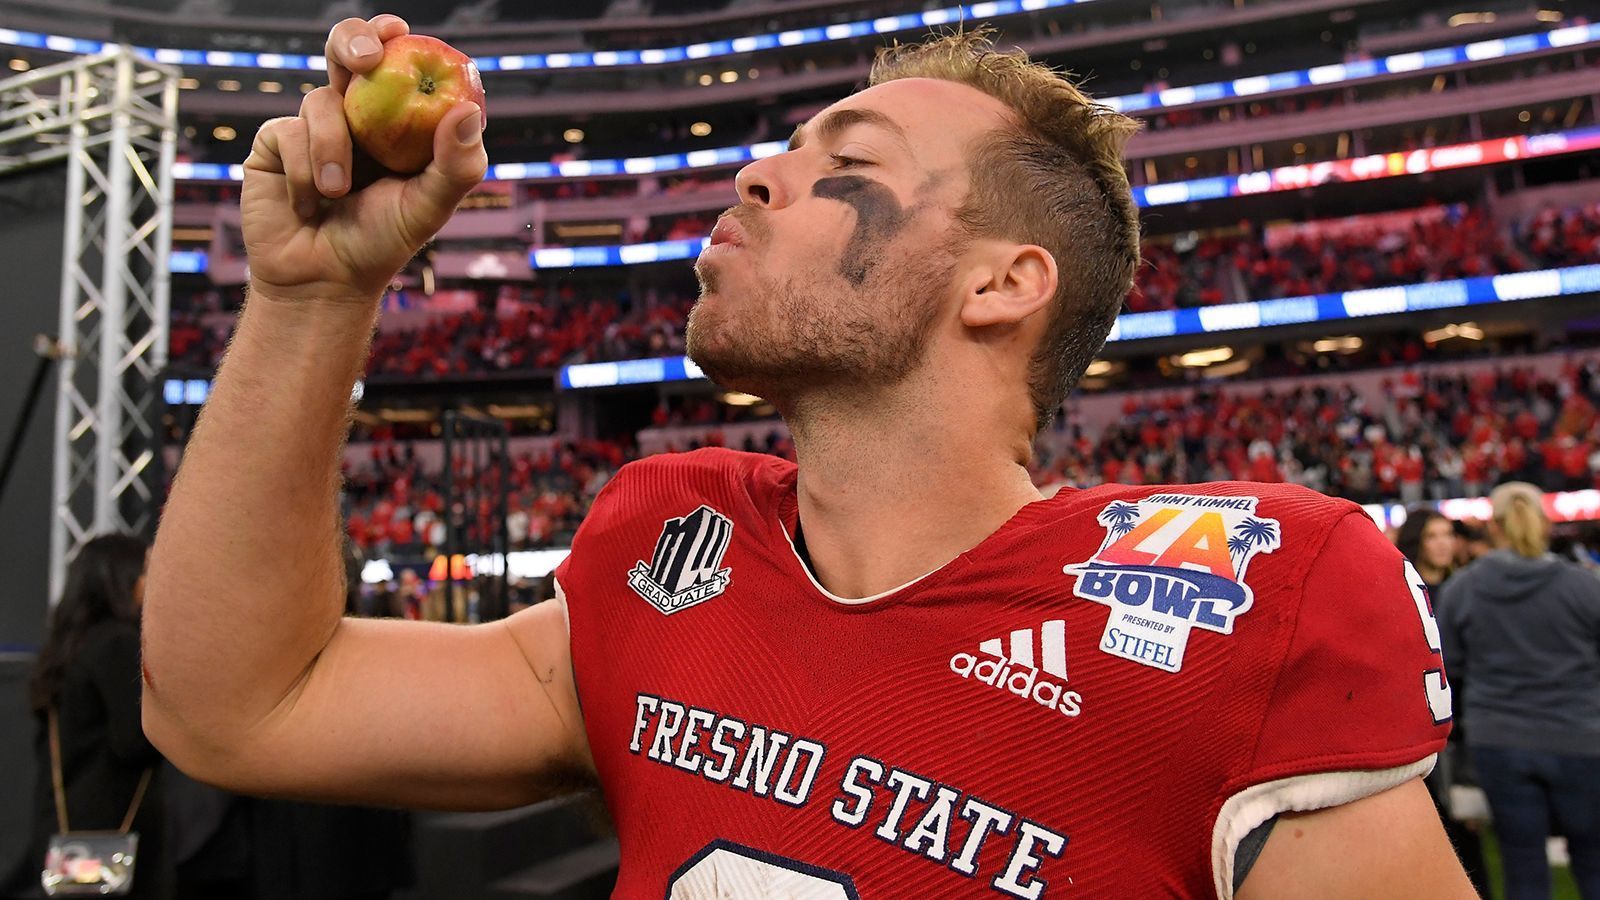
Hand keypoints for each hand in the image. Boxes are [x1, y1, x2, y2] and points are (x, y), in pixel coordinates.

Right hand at [239, 14, 486, 303]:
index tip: (398, 33)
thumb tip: (467, 112)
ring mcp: (311, 125)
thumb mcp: (428, 207)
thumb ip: (455, 165)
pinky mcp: (274, 143)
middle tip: (366, 59)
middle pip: (347, 50)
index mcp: (395, 120)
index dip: (391, 38)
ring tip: (337, 194)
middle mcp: (354, 114)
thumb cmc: (382, 243)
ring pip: (320, 101)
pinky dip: (303, 169)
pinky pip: (287, 132)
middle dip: (352, 41)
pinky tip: (308, 204)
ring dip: (332, 148)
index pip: (395, 63)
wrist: (322, 282)